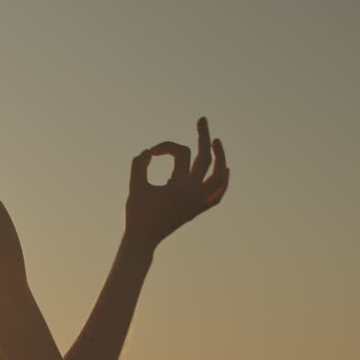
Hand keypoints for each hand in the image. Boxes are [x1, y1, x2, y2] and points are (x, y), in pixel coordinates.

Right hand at [125, 116, 230, 250]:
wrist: (143, 240)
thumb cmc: (137, 213)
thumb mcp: (134, 186)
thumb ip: (139, 165)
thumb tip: (148, 152)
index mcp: (180, 185)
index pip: (182, 153)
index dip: (166, 146)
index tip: (151, 152)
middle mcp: (194, 193)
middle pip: (206, 158)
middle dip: (204, 136)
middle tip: (202, 119)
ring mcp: (199, 202)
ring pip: (219, 176)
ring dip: (220, 158)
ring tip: (216, 142)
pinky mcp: (198, 210)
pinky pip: (218, 194)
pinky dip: (223, 181)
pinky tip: (225, 171)